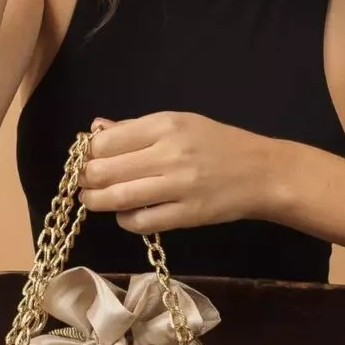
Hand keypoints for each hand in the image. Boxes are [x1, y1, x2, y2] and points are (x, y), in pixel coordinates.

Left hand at [78, 113, 279, 233]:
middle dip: (86, 179)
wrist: (261, 172)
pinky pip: (142, 221)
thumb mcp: (180, 123)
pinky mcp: (187, 215)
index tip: (85, 159)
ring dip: (97, 201)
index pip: (107, 141)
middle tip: (83, 183)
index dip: (88, 153)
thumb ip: (136, 128)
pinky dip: (125, 220)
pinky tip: (125, 214)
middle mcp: (170, 153)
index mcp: (165, 125)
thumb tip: (96, 129)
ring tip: (92, 200)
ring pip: (119, 198)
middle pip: (106, 170)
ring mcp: (179, 186)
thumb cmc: (218, 144)